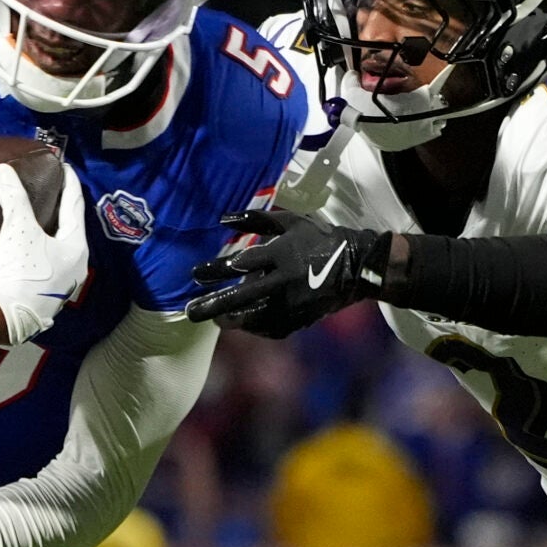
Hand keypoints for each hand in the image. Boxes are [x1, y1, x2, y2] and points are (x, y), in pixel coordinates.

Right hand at [0, 159, 88, 344]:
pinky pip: (49, 263)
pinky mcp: (48, 295)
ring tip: (41, 214)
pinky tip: (30, 244)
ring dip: (52, 230)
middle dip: (62, 208)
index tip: (63, 167)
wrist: (5, 315)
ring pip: (61, 247)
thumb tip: (5, 170)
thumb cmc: (21, 270)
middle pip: (71, 228)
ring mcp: (64, 283)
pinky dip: (42, 248)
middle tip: (52, 188)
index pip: (75, 206)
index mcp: (76, 247)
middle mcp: (76, 266)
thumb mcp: (18, 229)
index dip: (69, 184)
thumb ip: (13, 197)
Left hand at [184, 210, 389, 337]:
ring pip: (254, 319)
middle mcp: (285, 282)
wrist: (356, 268)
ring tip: (216, 320)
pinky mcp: (300, 320)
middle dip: (213, 306)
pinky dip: (254, 327)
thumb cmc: (319, 239)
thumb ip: (256, 218)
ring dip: (230, 320)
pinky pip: (270, 328)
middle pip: (241, 298)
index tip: (195, 274)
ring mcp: (292, 305)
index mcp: (282, 254)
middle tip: (190, 312)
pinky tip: (243, 323)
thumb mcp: (291, 221)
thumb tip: (223, 218)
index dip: (215, 269)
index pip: (241, 264)